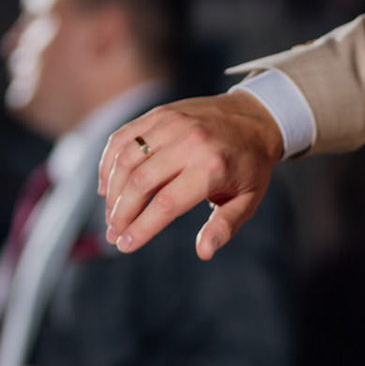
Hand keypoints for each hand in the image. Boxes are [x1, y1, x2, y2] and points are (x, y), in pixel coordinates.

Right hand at [99, 92, 284, 260]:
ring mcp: (172, 123)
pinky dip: (109, 163)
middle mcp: (189, 142)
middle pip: (139, 182)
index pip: (166, 204)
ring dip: (112, 191)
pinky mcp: (160, 113)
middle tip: (113, 234)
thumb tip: (204, 252)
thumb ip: (225, 226)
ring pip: (125, 159)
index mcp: (213, 167)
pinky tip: (108, 186)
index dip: (141, 227)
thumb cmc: (250, 166)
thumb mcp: (249, 200)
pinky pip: (123, 137)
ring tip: (111, 216)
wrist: (256, 116)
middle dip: (121, 213)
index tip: (125, 246)